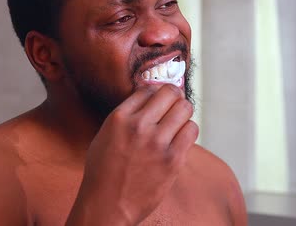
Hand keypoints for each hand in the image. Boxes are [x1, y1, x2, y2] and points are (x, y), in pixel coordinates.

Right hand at [66, 84, 198, 224]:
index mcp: (119, 118)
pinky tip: (179, 139)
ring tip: (176, 124)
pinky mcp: (172, 159)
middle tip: (173, 107)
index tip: (158, 101)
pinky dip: (188, 131)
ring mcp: (157, 142)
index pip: (148, 89)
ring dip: (183, 114)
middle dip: (174, 98)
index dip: (155, 94)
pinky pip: (191, 130)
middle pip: (171, 93)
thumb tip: (149, 98)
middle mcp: (139, 126)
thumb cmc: (103, 173)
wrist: (107, 206)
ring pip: (185, 109)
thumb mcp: (105, 134)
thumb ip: (126, 115)